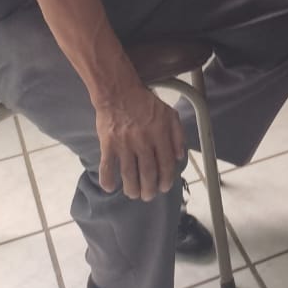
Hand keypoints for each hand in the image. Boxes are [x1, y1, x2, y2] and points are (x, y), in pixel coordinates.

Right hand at [94, 86, 185, 200]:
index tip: (164, 187)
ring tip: (133, 194)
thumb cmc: (145, 102)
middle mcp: (144, 141)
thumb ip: (177, 134)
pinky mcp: (108, 144)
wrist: (118, 91)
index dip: (166, 179)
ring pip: (129, 174)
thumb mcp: (169, 113)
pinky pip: (107, 166)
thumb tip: (179, 157)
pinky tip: (110, 188)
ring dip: (132, 188)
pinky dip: (107, 180)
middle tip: (148, 196)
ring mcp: (125, 144)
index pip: (166, 163)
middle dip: (149, 189)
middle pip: (148, 173)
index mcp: (160, 134)